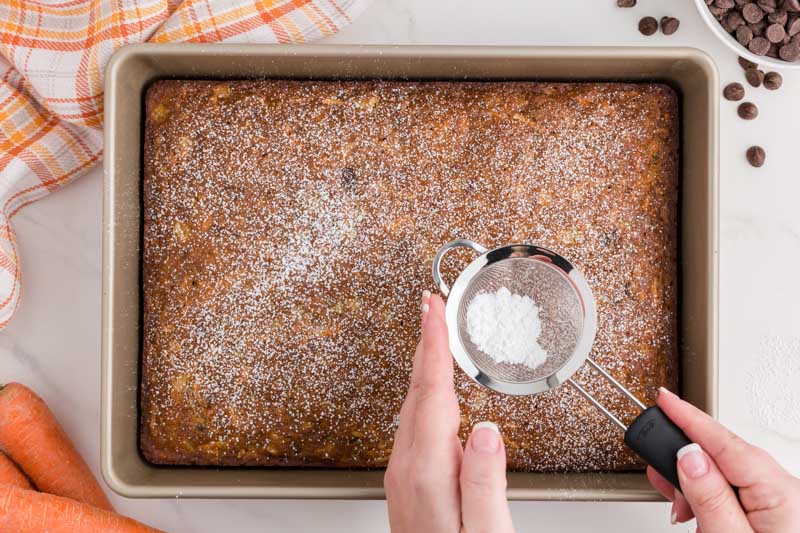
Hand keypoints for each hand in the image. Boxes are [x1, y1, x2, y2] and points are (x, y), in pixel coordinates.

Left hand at [384, 291, 514, 532]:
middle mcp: (407, 469)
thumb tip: (487, 430)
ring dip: (423, 364)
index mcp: (426, 472)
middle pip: (416, 390)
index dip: (432, 344)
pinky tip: (433, 388)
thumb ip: (485, 483)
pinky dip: (425, 392)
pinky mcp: (411, 483)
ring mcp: (404, 476)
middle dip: (424, 342)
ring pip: (413, 404)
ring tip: (434, 333)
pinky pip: (416, 422)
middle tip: (430, 304)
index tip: (432, 307)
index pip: (430, 391)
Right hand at [647, 388, 799, 531]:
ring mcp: (783, 509)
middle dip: (688, 460)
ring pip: (728, 477)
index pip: (725, 443)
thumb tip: (689, 454)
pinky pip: (736, 496)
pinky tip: (695, 512)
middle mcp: (787, 496)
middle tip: (656, 465)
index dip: (691, 417)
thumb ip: (709, 496)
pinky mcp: (775, 521)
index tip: (665, 399)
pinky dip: (710, 500)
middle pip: (726, 457)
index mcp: (782, 495)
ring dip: (696, 487)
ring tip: (677, 505)